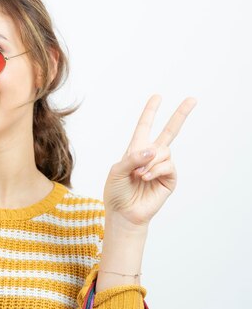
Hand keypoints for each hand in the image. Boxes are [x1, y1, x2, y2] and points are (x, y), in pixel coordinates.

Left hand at [103, 94, 196, 228]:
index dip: (151, 111)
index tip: (157, 96)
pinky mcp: (169, 178)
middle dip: (180, 114)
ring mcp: (162, 166)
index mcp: (136, 149)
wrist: (123, 213)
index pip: (145, 126)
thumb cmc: (116, 192)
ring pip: (163, 151)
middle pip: (169, 131)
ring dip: (149, 162)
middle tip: (193, 99)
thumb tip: (153, 150)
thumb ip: (132, 158)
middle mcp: (151, 155)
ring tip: (139, 175)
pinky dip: (155, 170)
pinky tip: (146, 178)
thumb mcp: (117, 171)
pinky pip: (167, 165)